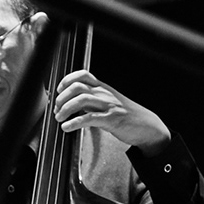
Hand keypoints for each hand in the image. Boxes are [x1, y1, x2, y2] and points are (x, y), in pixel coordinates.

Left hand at [53, 70, 170, 153]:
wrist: (147, 126)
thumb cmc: (125, 115)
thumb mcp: (107, 102)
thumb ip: (90, 100)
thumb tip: (68, 103)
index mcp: (102, 88)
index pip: (83, 75)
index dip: (66, 81)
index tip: (59, 91)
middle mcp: (104, 94)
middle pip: (77, 87)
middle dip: (61, 98)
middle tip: (57, 109)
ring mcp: (108, 105)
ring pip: (81, 100)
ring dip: (65, 109)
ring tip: (59, 118)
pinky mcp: (111, 119)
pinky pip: (89, 118)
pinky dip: (74, 123)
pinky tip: (67, 127)